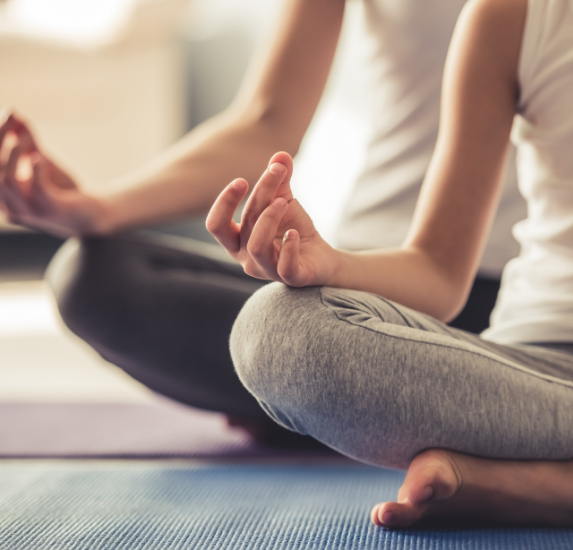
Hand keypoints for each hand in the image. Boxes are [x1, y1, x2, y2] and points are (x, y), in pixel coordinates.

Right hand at [0, 112, 108, 236]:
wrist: (95, 215)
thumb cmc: (65, 190)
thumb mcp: (43, 163)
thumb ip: (28, 142)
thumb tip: (15, 114)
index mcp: (4, 197)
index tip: (9, 113)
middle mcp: (11, 207)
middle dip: (1, 140)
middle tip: (14, 117)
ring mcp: (30, 212)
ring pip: (7, 181)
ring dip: (15, 154)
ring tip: (28, 138)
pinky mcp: (51, 210)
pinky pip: (36, 188)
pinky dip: (36, 169)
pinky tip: (40, 157)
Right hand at [206, 151, 339, 286]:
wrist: (321, 257)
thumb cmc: (293, 230)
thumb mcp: (284, 201)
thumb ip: (279, 180)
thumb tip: (280, 154)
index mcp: (237, 241)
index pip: (216, 225)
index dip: (224, 203)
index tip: (242, 181)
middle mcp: (247, 259)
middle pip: (243, 226)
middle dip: (258, 197)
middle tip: (275, 173)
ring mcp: (267, 270)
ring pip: (257, 246)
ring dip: (270, 218)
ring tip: (285, 202)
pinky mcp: (291, 278)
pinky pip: (284, 266)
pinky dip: (289, 247)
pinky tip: (295, 233)